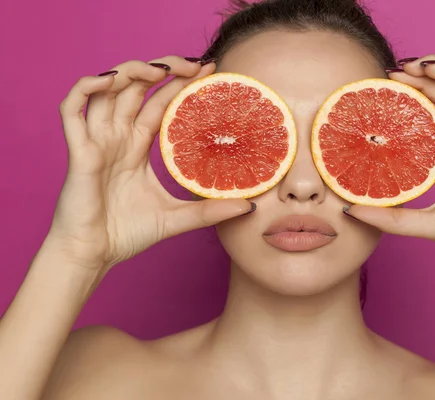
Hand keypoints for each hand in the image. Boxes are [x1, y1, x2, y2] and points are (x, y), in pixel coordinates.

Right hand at [48, 56, 252, 270]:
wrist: (93, 255)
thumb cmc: (127, 234)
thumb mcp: (176, 218)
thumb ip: (209, 211)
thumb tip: (248, 208)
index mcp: (136, 146)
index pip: (160, 103)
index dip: (180, 83)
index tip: (208, 71)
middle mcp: (117, 136)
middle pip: (137, 88)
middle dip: (164, 69)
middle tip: (194, 65)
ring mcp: (97, 141)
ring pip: (106, 90)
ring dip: (130, 71)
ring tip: (160, 70)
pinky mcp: (78, 151)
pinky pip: (72, 109)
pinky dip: (86, 88)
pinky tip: (110, 81)